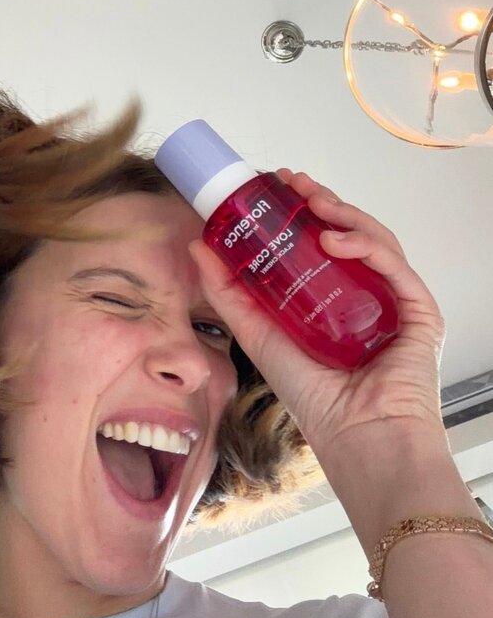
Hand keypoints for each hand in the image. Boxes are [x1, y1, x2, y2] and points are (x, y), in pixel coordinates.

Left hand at [187, 169, 447, 460]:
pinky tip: (334, 237)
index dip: (300, 212)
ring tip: (312, 201)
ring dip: (344, 214)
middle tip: (291, 181)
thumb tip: (197, 248)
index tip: (273, 189)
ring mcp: (395, 300)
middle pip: (349, 233)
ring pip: (375, 240)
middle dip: (321, 200)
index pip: (320, 242)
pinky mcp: (420, 310)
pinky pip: (396, 265)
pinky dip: (365, 245)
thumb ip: (229, 295)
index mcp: (334, 299)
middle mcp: (366, 294)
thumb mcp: (258, 336)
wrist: (355, 436)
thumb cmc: (314, 399)